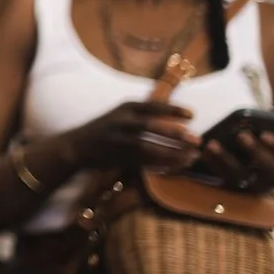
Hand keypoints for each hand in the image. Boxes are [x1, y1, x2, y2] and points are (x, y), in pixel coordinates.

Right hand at [66, 101, 201, 173]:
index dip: (173, 109)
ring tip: (191, 157)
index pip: (152, 106)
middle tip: (197, 139)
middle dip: (175, 133)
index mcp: (124, 108)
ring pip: (148, 147)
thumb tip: (175, 123)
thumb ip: (143, 117)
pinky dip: (161, 165)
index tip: (192, 115)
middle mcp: (120, 122)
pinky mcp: (116, 157)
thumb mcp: (121, 115)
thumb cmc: (105, 129)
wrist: (77, 146)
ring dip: (171, 153)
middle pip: (151, 126)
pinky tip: (176, 167)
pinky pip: (143, 162)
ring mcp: (117, 140)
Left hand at [195, 131, 273, 192]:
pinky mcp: (231, 188)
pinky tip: (201, 151)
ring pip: (241, 176)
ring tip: (212, 143)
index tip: (264, 133)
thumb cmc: (253, 140)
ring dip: (226, 159)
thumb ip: (260, 124)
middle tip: (240, 135)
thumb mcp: (260, 132)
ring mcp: (251, 185)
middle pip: (268, 167)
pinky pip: (220, 179)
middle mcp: (271, 177)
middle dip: (255, 150)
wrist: (243, 166)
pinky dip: (211, 164)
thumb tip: (252, 113)